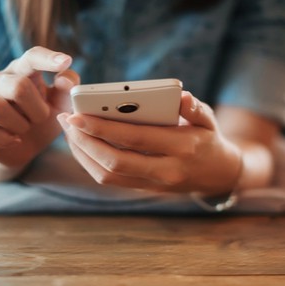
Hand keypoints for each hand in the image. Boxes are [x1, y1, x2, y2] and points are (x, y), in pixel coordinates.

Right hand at [0, 46, 79, 169]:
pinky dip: (3, 139)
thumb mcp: (59, 106)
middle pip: (17, 86)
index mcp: (21, 71)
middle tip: (41, 119)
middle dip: (37, 109)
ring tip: (25, 129)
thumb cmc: (40, 121)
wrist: (19, 150)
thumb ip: (67, 90)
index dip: (48, 59)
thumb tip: (65, 79)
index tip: (66, 61)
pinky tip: (13, 141)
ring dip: (20, 125)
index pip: (31, 57)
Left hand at [57, 92, 241, 193]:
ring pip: (108, 175)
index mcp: (182, 148)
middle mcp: (166, 170)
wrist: (218, 175)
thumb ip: (194, 108)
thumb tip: (181, 96)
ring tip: (69, 131)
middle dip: (85, 142)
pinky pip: (111, 180)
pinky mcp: (144, 189)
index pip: (135, 139)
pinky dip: (91, 163)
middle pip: (115, 161)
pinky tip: (81, 145)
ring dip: (83, 153)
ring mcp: (154, 184)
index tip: (78, 115)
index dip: (102, 128)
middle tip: (66, 121)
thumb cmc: (208, 139)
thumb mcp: (208, 119)